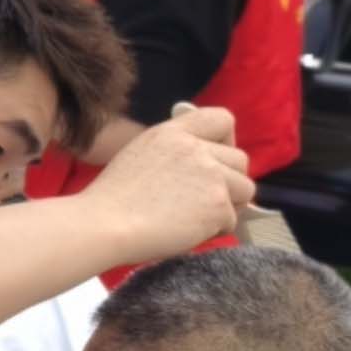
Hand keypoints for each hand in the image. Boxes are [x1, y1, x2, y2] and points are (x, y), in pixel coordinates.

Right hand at [91, 107, 257, 262]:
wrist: (105, 224)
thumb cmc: (115, 198)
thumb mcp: (141, 153)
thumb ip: (175, 148)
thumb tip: (204, 155)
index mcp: (174, 133)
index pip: (222, 119)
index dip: (227, 141)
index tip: (214, 160)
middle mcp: (196, 148)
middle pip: (240, 160)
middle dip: (229, 181)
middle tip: (203, 199)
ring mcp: (210, 176)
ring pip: (245, 190)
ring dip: (227, 206)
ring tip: (195, 217)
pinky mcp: (218, 205)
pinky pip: (232, 220)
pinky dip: (214, 230)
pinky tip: (186, 230)